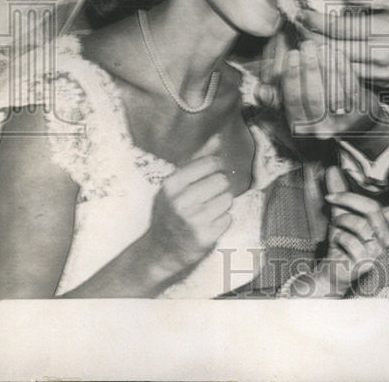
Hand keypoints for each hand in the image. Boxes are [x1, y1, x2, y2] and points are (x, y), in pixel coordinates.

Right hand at [144, 133, 232, 274]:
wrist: (160, 251)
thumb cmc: (170, 212)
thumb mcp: (174, 184)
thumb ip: (196, 160)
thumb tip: (218, 137)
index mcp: (172, 184)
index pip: (210, 163)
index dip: (217, 167)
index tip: (212, 173)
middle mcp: (181, 201)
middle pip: (222, 181)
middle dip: (219, 188)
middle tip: (208, 197)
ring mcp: (193, 220)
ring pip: (228, 199)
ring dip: (222, 204)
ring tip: (207, 211)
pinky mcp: (205, 236)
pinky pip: (228, 218)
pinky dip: (222, 221)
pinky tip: (208, 224)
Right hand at [280, 38, 388, 139]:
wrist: (353, 126)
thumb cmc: (319, 113)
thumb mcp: (294, 110)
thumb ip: (275, 99)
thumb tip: (261, 90)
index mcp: (300, 127)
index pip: (294, 101)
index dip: (292, 77)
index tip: (292, 54)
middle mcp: (321, 128)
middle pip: (314, 96)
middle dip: (310, 68)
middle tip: (307, 45)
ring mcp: (342, 121)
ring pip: (333, 91)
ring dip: (327, 65)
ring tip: (320, 46)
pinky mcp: (360, 111)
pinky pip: (351, 86)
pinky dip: (343, 68)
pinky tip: (336, 53)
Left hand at [301, 0, 388, 103]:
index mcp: (385, 29)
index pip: (339, 27)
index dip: (316, 21)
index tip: (303, 14)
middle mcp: (379, 53)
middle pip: (331, 49)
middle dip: (310, 38)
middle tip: (298, 27)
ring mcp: (379, 73)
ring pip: (336, 66)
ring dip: (319, 54)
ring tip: (308, 40)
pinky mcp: (379, 85)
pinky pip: (348, 77)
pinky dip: (334, 66)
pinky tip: (327, 55)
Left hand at [314, 166, 388, 295]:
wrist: (332, 269)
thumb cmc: (341, 243)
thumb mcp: (341, 214)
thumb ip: (339, 194)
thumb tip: (331, 170)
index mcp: (385, 223)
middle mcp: (386, 237)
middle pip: (373, 208)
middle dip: (348, 199)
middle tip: (331, 197)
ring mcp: (378, 251)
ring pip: (360, 224)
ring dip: (341, 222)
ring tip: (335, 228)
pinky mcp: (367, 263)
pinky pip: (350, 240)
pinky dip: (338, 238)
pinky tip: (337, 246)